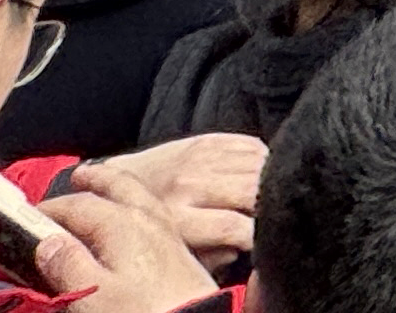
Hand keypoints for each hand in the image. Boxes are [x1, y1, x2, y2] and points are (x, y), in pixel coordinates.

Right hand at [28, 183, 220, 310]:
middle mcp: (148, 218)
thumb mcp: (92, 294)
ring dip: (119, 188)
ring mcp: (168, 232)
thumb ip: (67, 264)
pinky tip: (135, 220)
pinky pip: (154, 212)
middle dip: (97, 179)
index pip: (78, 205)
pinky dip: (138, 205)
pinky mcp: (180, 251)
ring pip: (140, 196)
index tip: (31, 215)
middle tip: (79, 175)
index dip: (52, 209)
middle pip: (119, 186)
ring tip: (106, 188)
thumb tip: (47, 241)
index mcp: (122, 222)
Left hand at [72, 136, 261, 260]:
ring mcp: (199, 158)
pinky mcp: (208, 139)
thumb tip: (245, 249)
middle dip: (270, 205)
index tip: (265, 240)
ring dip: (271, 180)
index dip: (258, 234)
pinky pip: (252, 144)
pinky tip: (262, 173)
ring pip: (257, 165)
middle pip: (251, 191)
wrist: (121, 185)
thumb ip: (213, 255)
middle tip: (274, 214)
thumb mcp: (176, 252)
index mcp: (178, 219)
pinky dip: (264, 159)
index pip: (233, 226)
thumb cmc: (153, 228)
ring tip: (271, 195)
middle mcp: (188, 184)